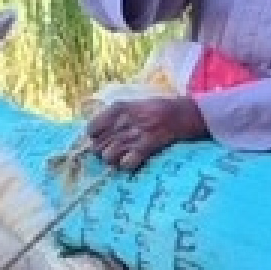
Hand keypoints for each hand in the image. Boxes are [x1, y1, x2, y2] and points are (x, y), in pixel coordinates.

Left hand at [86, 96, 207, 170]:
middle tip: (113, 150)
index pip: (91, 129)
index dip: (95, 137)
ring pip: (108, 157)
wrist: (179, 114)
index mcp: (117, 108)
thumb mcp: (130, 104)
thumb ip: (112, 116)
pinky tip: (132, 160)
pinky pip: (125, 164)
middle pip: (97, 147)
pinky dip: (127, 165)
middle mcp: (122, 121)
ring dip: (114, 160)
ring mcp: (133, 135)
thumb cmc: (153, 109)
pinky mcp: (145, 147)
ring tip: (122, 156)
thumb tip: (94, 134)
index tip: (102, 139)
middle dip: (103, 151)